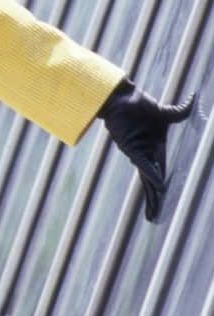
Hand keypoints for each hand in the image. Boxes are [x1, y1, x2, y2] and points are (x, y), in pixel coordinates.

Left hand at [100, 78, 194, 221]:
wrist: (122, 97)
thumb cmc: (139, 105)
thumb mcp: (165, 112)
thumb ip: (180, 111)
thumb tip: (193, 99)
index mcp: (155, 149)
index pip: (158, 174)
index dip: (159, 191)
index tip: (160, 206)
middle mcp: (146, 153)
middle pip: (151, 182)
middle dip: (153, 200)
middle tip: (153, 218)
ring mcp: (138, 151)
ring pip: (145, 177)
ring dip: (150, 194)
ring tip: (153, 211)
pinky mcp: (130, 145)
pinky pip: (143, 162)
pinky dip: (151, 172)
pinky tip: (158, 184)